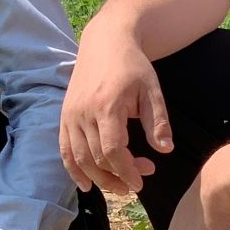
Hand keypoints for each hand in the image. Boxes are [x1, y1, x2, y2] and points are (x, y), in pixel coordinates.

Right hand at [59, 26, 171, 196]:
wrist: (105, 42)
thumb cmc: (133, 66)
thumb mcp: (151, 90)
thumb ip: (157, 121)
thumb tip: (165, 150)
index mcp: (106, 105)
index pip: (112, 150)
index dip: (126, 170)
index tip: (142, 181)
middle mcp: (83, 113)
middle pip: (96, 158)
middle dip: (118, 175)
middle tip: (139, 180)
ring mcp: (70, 115)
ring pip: (79, 158)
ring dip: (99, 178)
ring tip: (119, 186)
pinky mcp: (64, 117)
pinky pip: (64, 150)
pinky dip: (73, 170)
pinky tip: (86, 185)